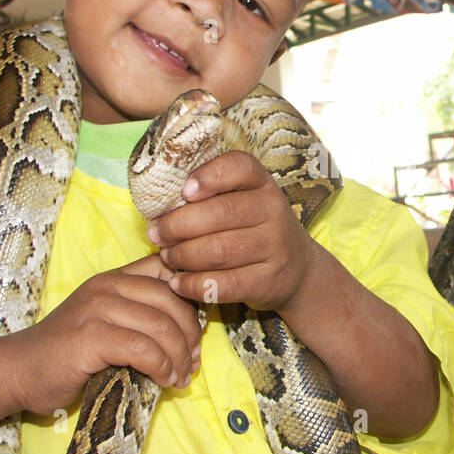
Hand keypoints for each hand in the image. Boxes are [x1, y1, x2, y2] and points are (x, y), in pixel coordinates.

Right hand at [6, 254, 201, 414]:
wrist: (18, 371)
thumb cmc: (68, 353)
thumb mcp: (106, 323)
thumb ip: (139, 316)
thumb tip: (191, 331)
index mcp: (115, 278)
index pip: (169, 270)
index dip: (192, 299)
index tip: (197, 333)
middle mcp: (107, 286)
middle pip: (172, 300)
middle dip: (191, 334)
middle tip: (193, 362)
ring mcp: (97, 309)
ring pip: (161, 325)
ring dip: (180, 356)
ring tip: (181, 377)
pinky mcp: (90, 337)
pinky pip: (142, 348)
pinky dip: (161, 366)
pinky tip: (163, 380)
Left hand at [147, 150, 315, 311]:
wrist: (297, 269)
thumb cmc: (254, 228)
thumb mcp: (244, 200)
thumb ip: (212, 195)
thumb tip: (160, 202)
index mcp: (263, 183)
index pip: (240, 167)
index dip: (209, 176)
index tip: (183, 191)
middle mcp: (274, 211)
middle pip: (219, 214)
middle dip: (177, 225)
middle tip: (156, 234)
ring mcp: (275, 248)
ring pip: (218, 251)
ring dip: (182, 256)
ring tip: (167, 257)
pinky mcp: (268, 282)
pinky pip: (224, 285)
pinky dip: (193, 285)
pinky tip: (177, 283)